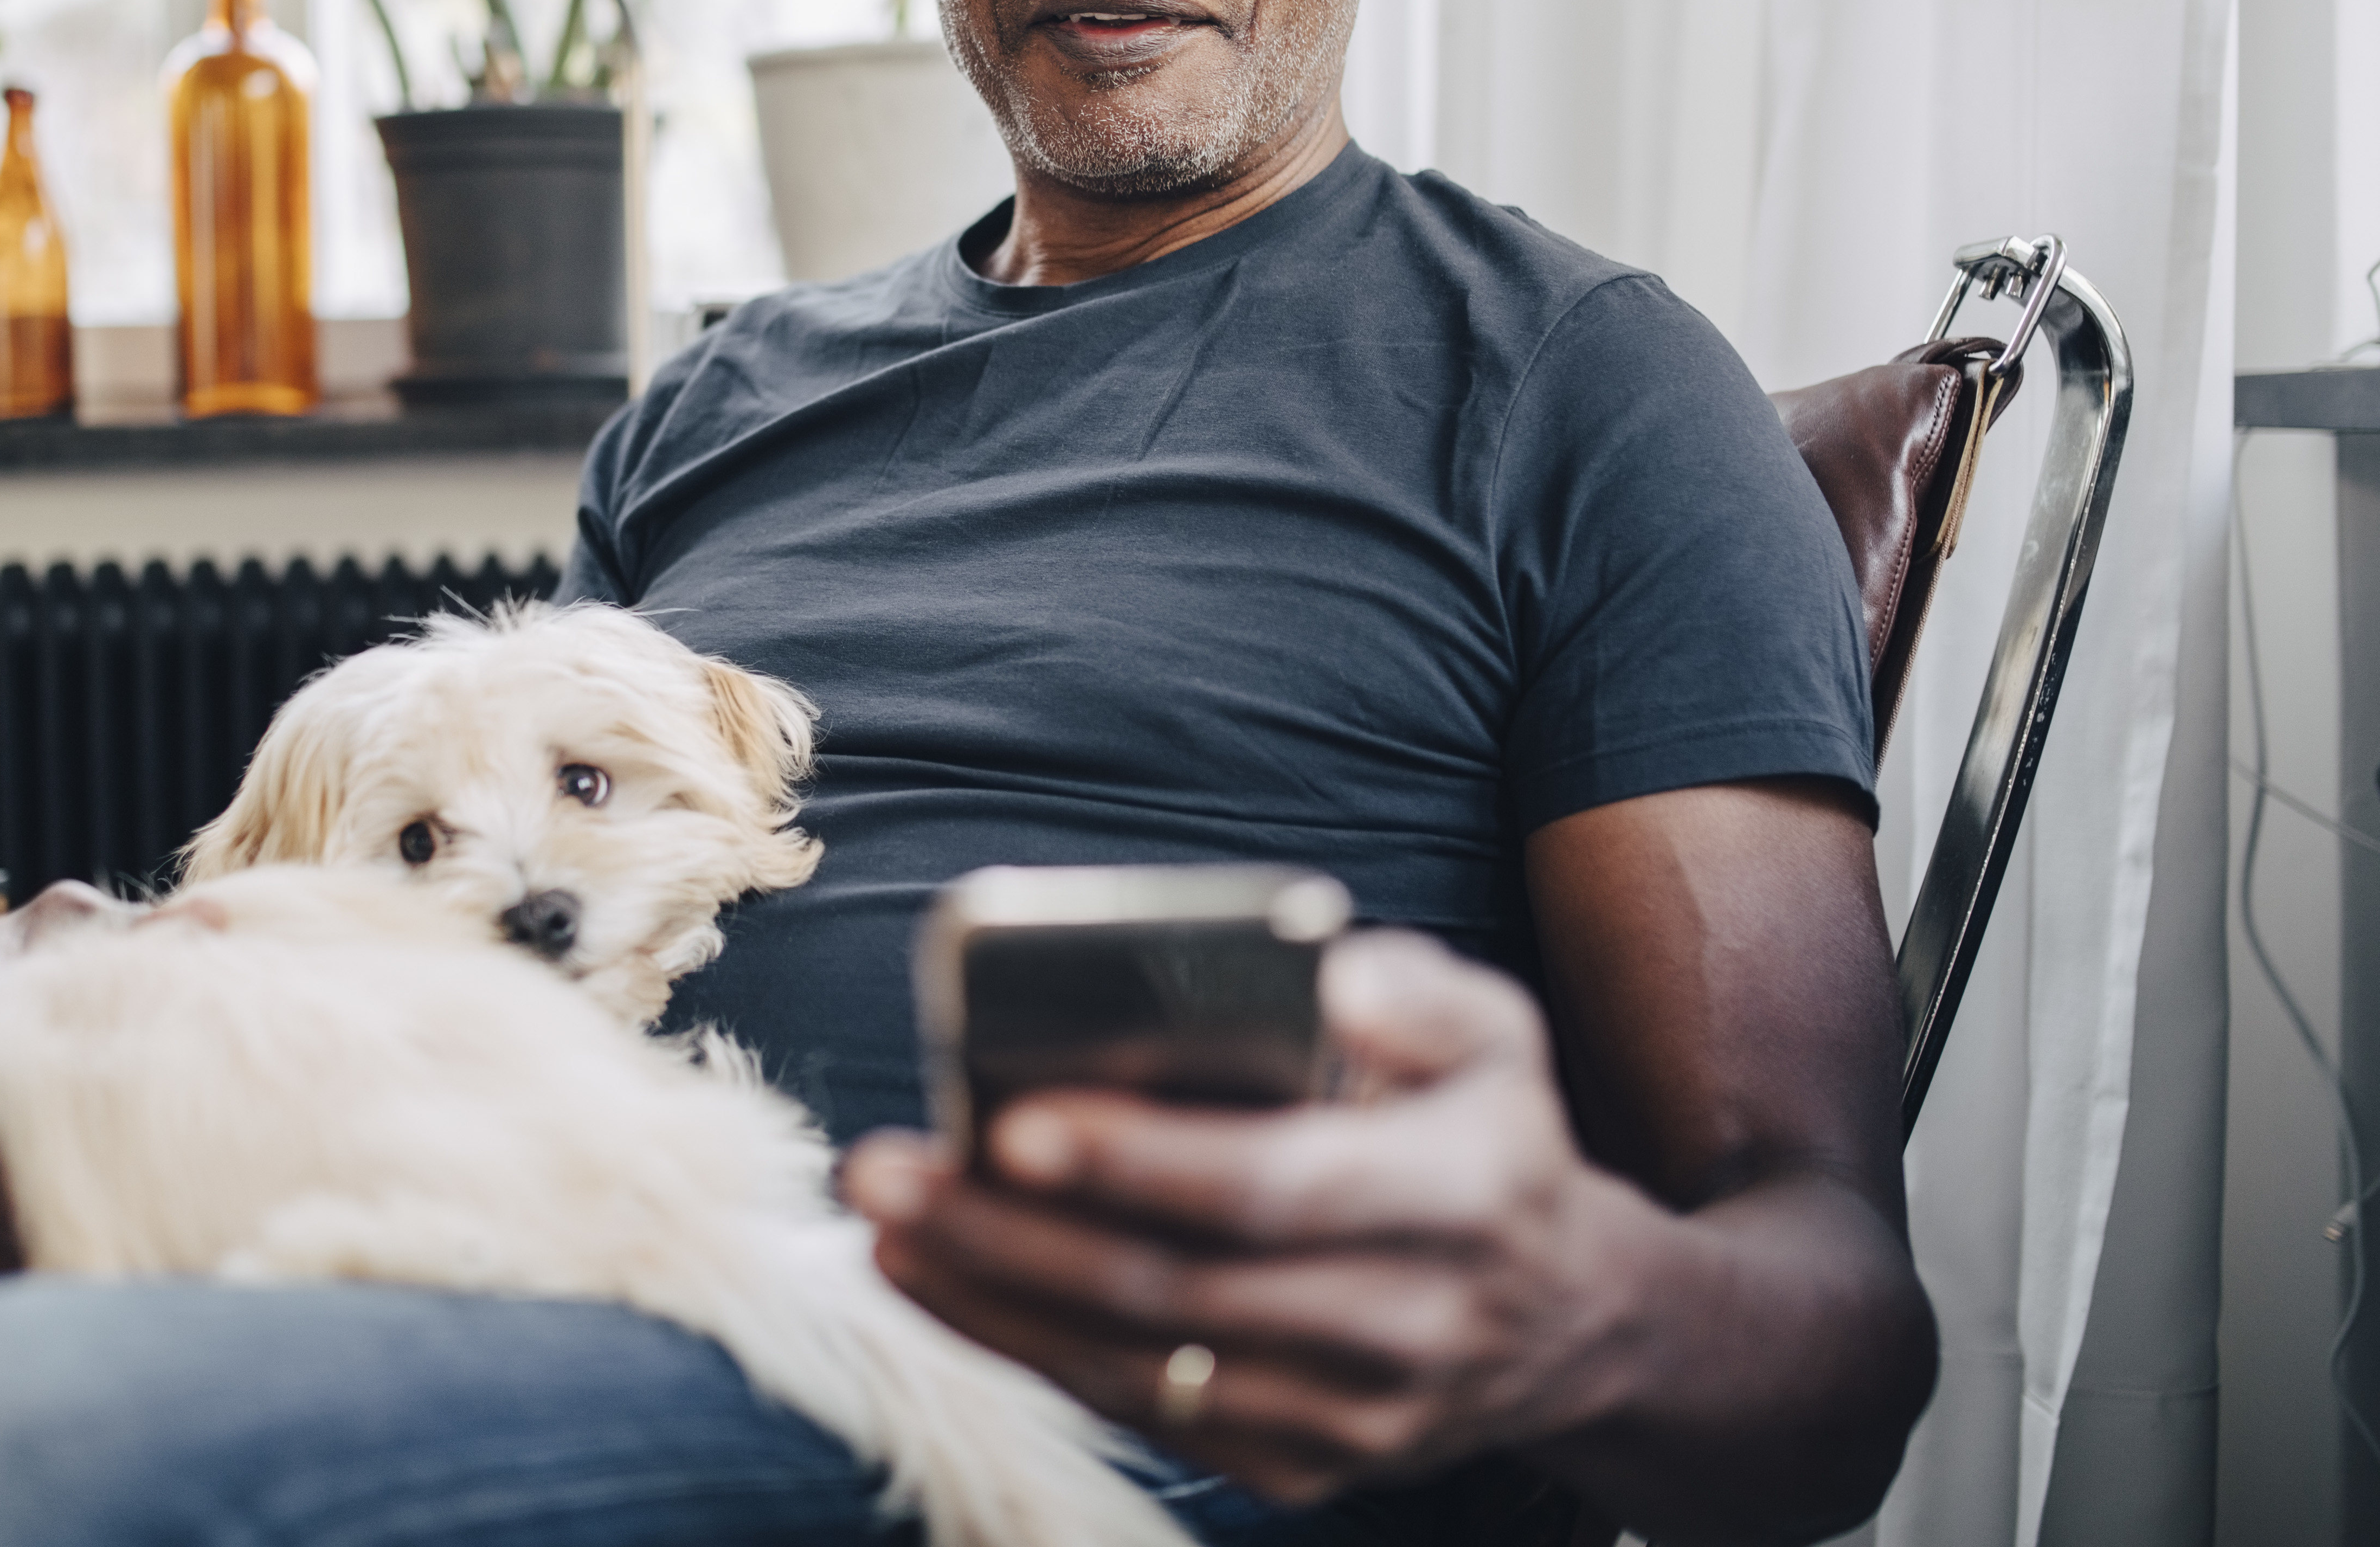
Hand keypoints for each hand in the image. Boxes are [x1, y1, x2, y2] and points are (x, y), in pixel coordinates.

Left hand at [843, 931, 1659, 1504]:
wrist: (1568, 1318)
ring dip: (989, 1295)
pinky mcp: (1304, 1467)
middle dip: (1009, 1231)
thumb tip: (1331, 979)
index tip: (1011, 1122)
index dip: (1139, 1162)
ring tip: (879, 1218)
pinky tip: (934, 1278)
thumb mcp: (1497, 1032)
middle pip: (1176, 1289)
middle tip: (883, 1168)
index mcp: (1461, 1197)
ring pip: (1139, 1366)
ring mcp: (1355, 1417)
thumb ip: (1420, 994)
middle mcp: (1412, 1325)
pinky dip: (1022, 1345)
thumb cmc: (1485, 1133)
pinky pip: (1140, 1414)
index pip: (1274, 1187)